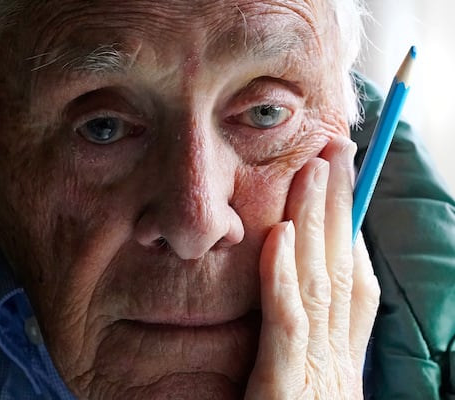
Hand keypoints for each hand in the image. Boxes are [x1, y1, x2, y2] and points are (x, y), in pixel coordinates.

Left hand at [245, 137, 379, 398]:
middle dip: (342, 206)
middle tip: (337, 150)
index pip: (351, 282)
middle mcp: (337, 361)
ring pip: (320, 283)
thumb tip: (289, 292)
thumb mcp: (298, 387)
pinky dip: (285, 277)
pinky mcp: (285, 391)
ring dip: (318, 222)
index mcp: (338, 361)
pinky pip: (287, 325)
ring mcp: (317, 375)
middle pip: (342, 268)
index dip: (349, 229)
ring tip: (316, 168)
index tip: (342, 183)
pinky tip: (282, 235)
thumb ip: (296, 347)